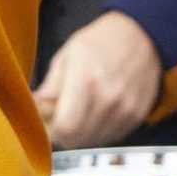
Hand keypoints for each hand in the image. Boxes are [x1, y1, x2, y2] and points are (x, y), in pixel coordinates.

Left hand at [34, 12, 163, 149]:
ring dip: (82, 134)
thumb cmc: (101, 41)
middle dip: (63, 135)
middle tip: (60, 119)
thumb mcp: (66, 55)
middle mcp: (108, 98)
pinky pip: (112, 137)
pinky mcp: (137, 114)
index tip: (47, 122)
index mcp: (86, 80)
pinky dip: (100, 131)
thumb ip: (49, 88)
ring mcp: (126, 108)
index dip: (51, 131)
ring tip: (81, 113)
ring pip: (94, 141)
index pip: (64, 128)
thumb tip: (34, 111)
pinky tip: (98, 112)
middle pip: (77, 140)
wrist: (143, 34)